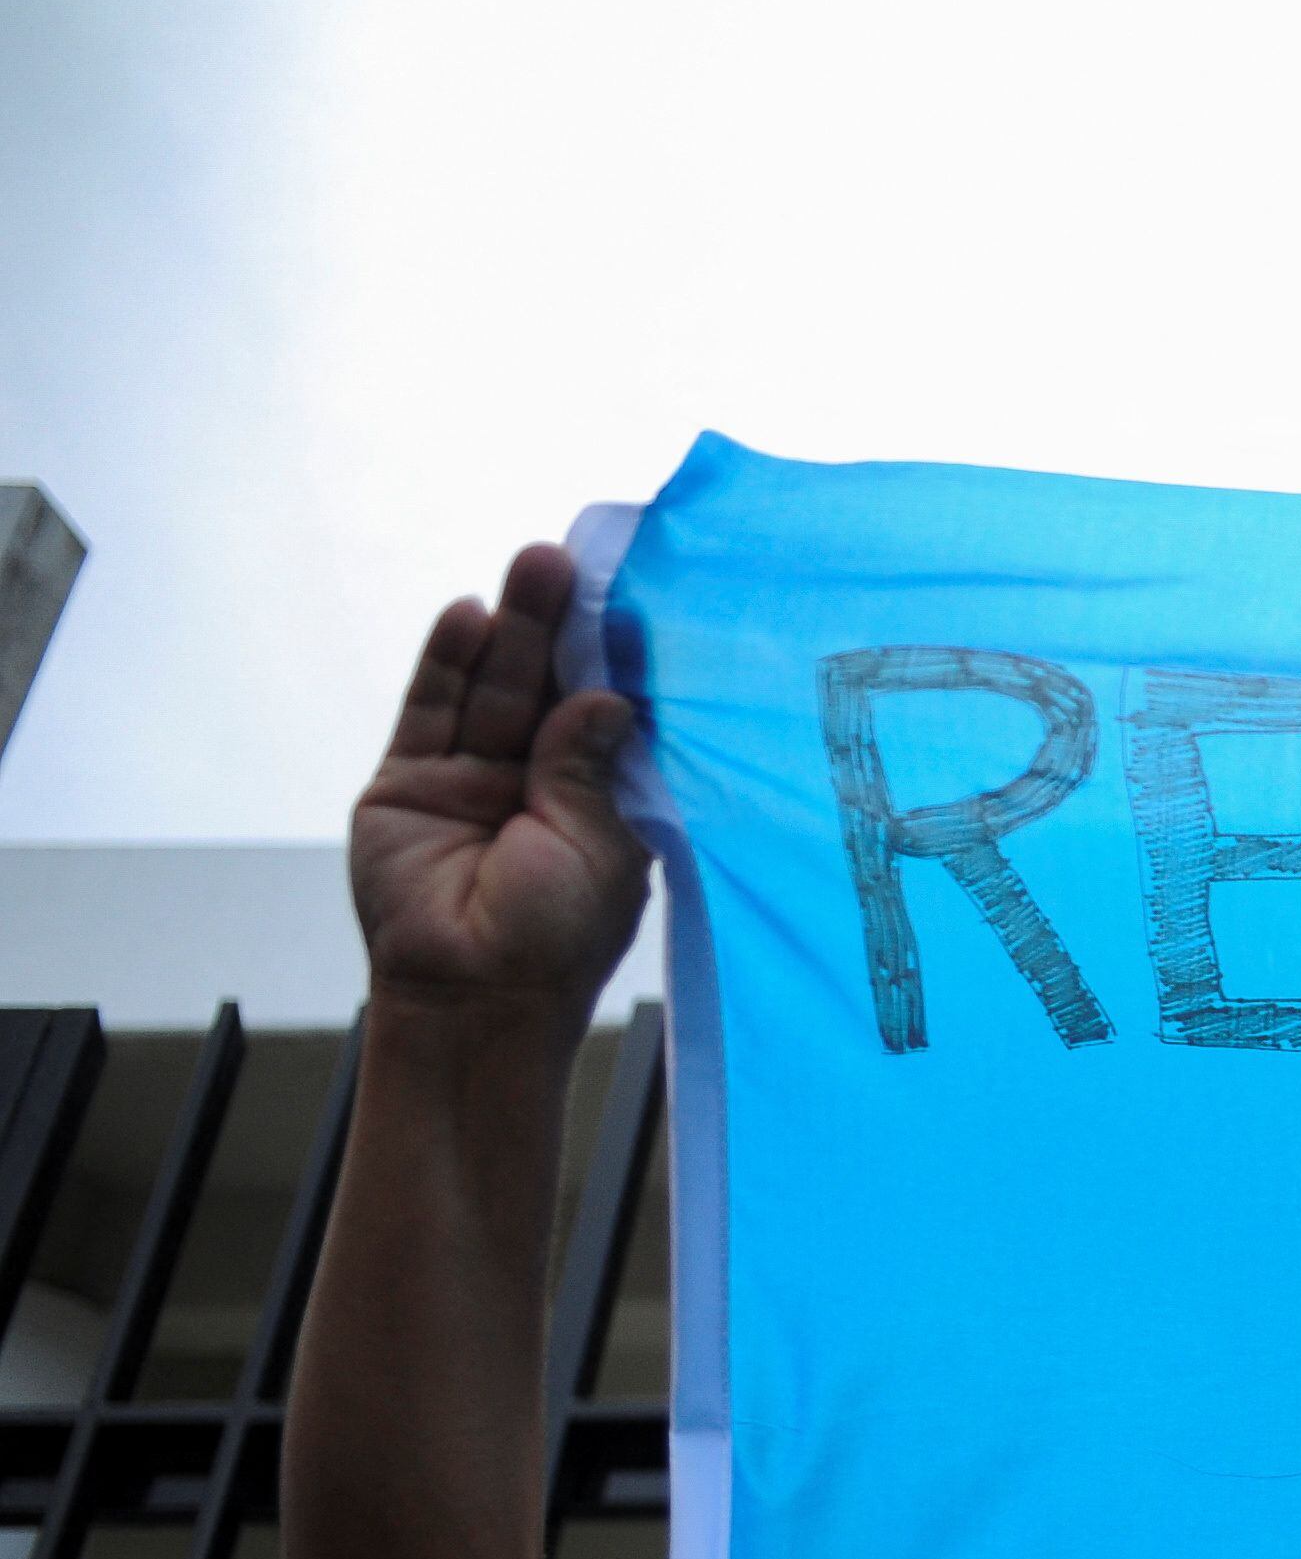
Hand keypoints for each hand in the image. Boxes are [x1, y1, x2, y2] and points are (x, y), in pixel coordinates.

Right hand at [350, 543, 647, 1029]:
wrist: (473, 998)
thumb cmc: (555, 940)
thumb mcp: (597, 847)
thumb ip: (593, 769)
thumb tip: (606, 697)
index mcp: (599, 799)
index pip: (606, 713)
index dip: (614, 660)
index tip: (633, 599)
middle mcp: (536, 780)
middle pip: (545, 686)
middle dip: (559, 625)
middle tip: (573, 561)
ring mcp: (470, 777)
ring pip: (492, 688)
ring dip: (511, 628)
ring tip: (535, 567)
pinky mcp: (409, 781)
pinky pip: (431, 711)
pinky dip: (448, 663)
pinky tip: (469, 615)